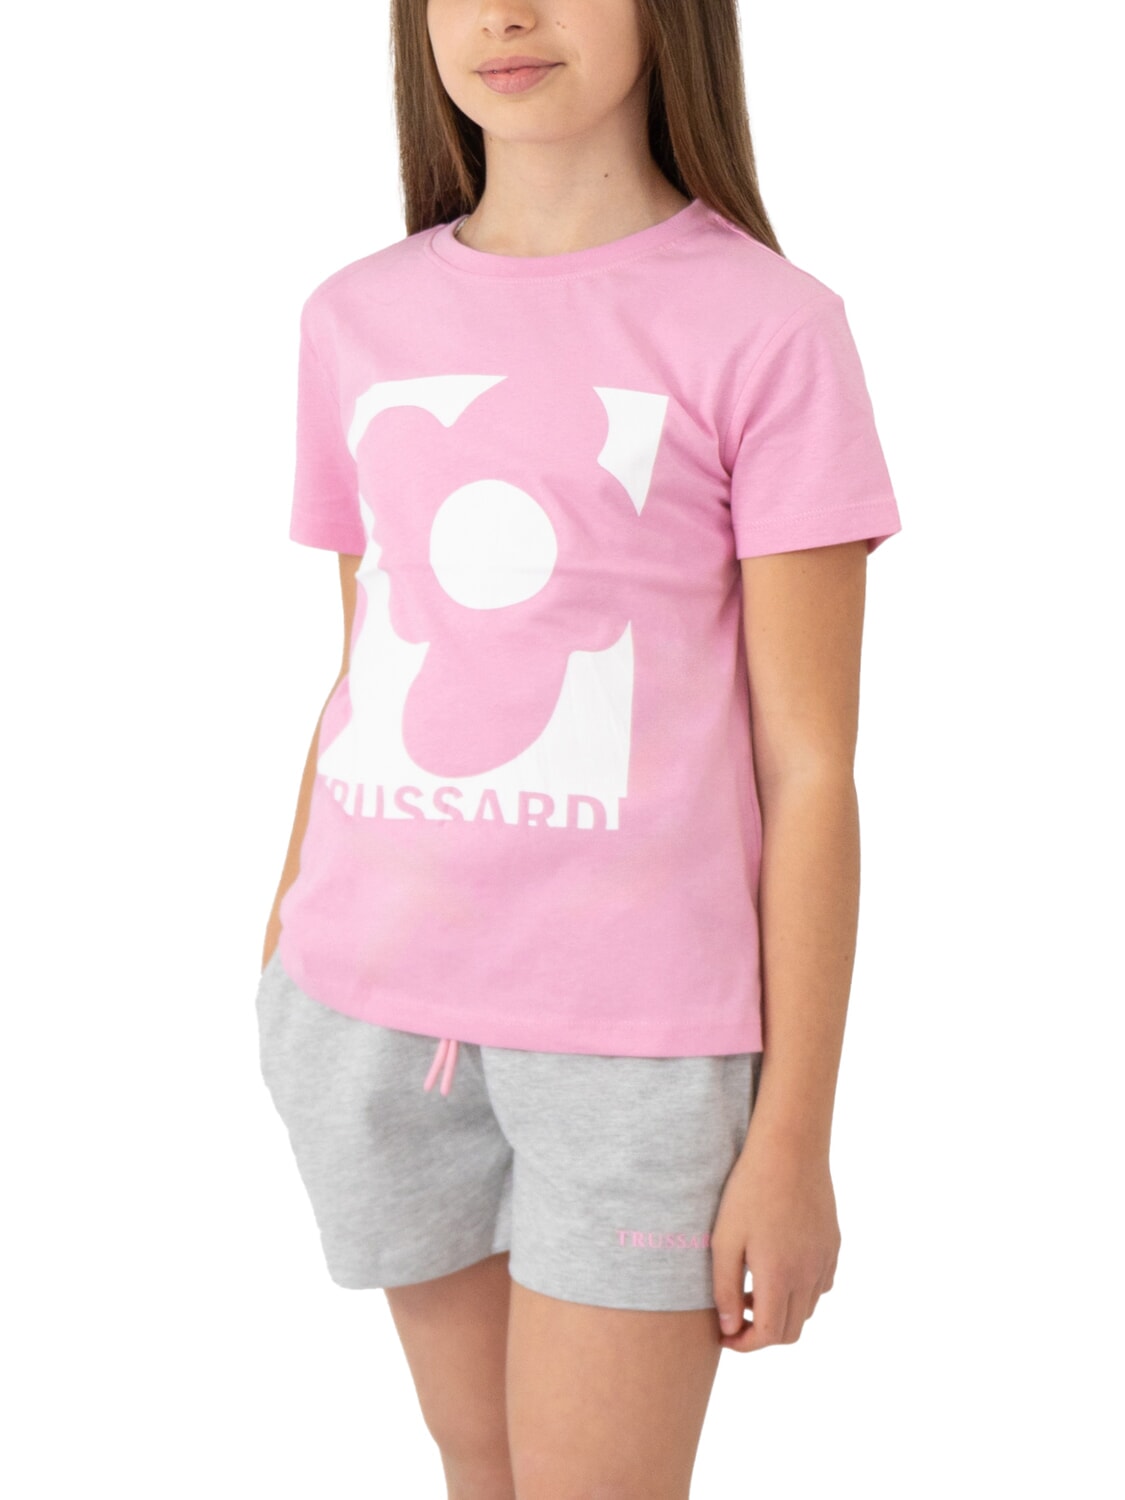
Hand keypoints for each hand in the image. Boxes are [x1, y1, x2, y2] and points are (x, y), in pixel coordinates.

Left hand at [710, 1133, 840, 1351]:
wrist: (790, 1148)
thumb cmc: (749, 1190)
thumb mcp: (724, 1239)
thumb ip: (725, 1290)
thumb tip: (729, 1329)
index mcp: (779, 1277)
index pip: (767, 1336)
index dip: (744, 1344)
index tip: (724, 1336)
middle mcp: (808, 1275)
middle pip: (791, 1331)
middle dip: (761, 1335)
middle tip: (735, 1317)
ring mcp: (825, 1260)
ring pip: (807, 1309)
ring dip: (781, 1312)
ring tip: (752, 1288)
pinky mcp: (833, 1244)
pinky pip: (821, 1285)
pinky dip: (800, 1291)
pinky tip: (779, 1268)